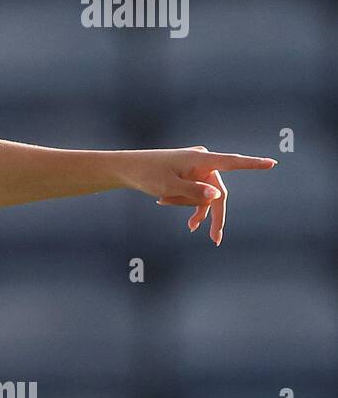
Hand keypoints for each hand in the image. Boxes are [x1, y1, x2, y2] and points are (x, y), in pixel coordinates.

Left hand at [117, 145, 276, 245]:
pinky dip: (182, 200)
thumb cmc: (146, 175)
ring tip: (162, 201)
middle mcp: (202, 160)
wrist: (125, 169)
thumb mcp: (168, 186)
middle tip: (215, 239)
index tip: (273, 163)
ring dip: (188, 204)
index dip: (253, 165)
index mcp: (201, 159)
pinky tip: (161, 201)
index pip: (232, 162)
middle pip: (218, 192)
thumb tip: (217, 194)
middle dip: (211, 213)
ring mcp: (195, 167)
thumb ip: (194, 191)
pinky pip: (194, 192)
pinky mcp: (188, 173)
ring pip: (204, 194)